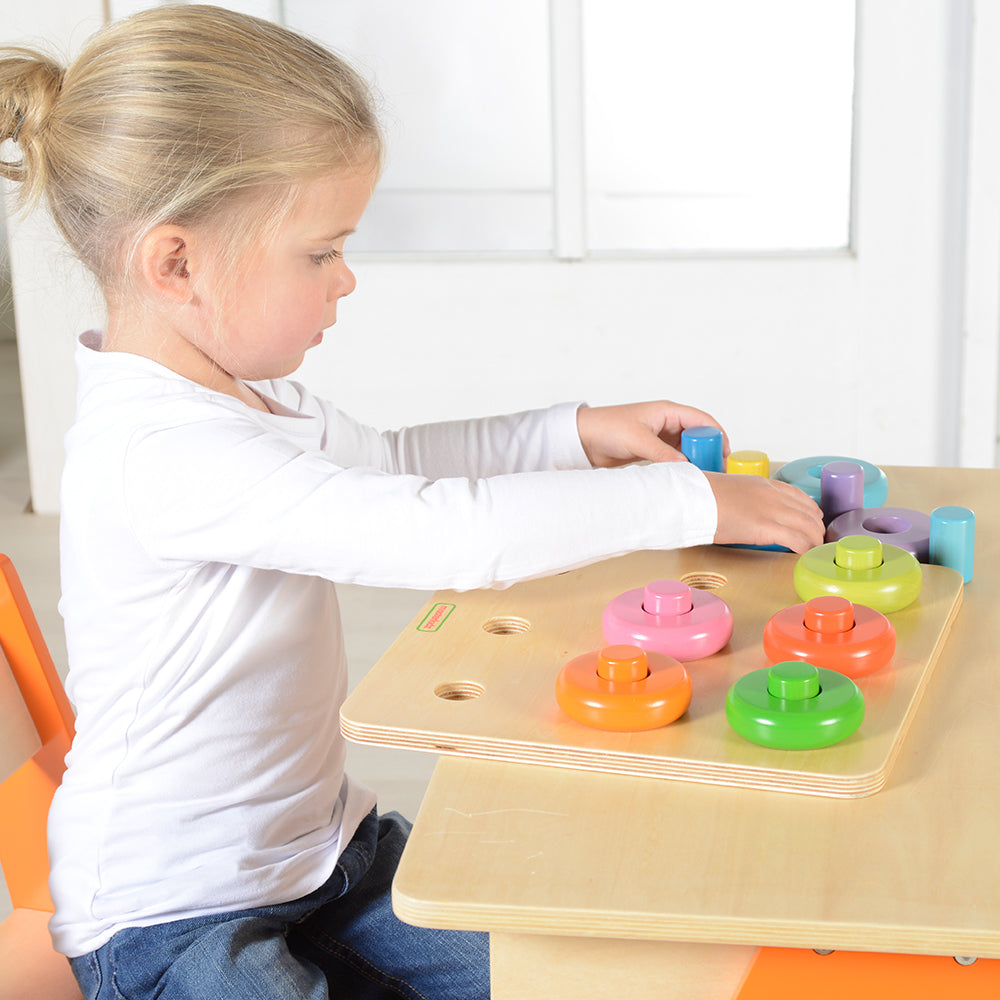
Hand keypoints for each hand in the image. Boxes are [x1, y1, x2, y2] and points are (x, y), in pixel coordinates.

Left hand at [577, 401, 729, 467]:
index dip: (717, 436)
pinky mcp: (652, 451)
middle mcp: (667, 422)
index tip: (724, 454)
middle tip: (714, 470)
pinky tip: (684, 479)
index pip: (702, 421)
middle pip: (698, 436)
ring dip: (695, 461)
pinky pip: (675, 459)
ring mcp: (660, 437)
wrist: (582, 439)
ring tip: (702, 477)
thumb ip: (663, 454)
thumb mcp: (638, 440)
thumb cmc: (606, 428)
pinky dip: (681, 467)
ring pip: (687, 449)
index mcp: (667, 411)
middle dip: (708, 451)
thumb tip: (687, 467)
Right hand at [705, 472, 824, 553]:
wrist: (692, 498)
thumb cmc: (701, 497)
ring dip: (815, 541)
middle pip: (809, 512)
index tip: (813, 520)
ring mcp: (772, 510)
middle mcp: (772, 495)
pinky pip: (798, 540)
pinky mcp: (767, 528)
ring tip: (815, 551)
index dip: (811, 510)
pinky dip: (806, 549)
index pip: (798, 495)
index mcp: (762, 484)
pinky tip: (806, 556)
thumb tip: (740, 512)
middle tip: (817, 541)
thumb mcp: (729, 491)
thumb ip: (742, 499)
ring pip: (809, 526)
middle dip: (817, 528)